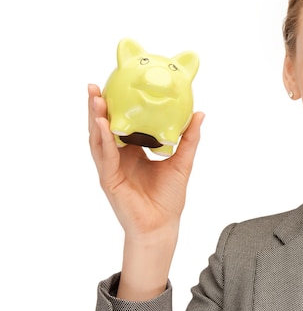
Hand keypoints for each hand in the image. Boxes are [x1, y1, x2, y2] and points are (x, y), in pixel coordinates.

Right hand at [88, 83, 204, 298]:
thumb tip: (199, 113)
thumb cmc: (169, 198)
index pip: (121, 125)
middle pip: (104, 128)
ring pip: (98, 139)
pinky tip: (102, 124)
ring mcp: (111, 169)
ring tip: (94, 98)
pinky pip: (105, 156)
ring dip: (95, 119)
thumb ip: (188, 138)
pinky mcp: (109, 179)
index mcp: (133, 152)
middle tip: (95, 86)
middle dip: (98, 108)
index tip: (116, 85)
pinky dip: (103, 139)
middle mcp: (119, 158)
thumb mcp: (182, 161)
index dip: (117, 107)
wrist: (162, 225)